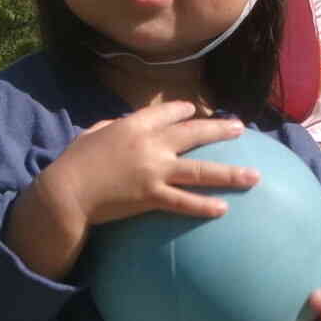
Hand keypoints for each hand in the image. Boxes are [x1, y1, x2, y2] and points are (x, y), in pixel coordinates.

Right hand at [6, 102, 258, 283]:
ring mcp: (154, 171)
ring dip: (230, 173)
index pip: (168, 112)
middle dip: (220, 131)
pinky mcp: (151, 197)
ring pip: (200, 170)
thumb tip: (123, 124)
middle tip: (241, 129)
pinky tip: (223, 209)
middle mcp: (150, 144)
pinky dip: (204, 206)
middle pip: (194, 134)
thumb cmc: (74, 163)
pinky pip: (184, 202)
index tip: (195, 112)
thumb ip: (113, 127)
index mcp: (134, 125)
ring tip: (254, 176)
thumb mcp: (93, 134)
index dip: (184, 111)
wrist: (66, 192)